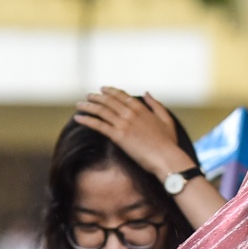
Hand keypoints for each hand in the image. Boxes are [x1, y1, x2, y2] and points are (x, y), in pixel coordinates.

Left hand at [73, 87, 192, 179]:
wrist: (167, 158)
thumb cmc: (169, 143)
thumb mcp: (166, 120)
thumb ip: (156, 105)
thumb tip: (146, 93)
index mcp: (141, 108)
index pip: (122, 95)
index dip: (110, 91)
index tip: (102, 89)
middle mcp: (130, 113)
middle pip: (108, 101)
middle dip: (96, 97)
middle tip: (88, 96)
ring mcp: (124, 124)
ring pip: (101, 111)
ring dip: (88, 106)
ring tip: (79, 105)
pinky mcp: (118, 136)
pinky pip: (99, 125)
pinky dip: (87, 120)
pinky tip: (78, 118)